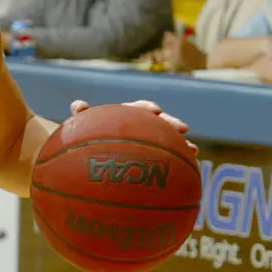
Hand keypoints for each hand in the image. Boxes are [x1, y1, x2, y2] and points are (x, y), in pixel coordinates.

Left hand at [70, 98, 198, 152]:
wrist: (88, 155)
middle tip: (183, 128)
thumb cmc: (84, 138)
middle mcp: (139, 126)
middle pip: (158, 123)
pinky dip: (179, 160)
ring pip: (166, 140)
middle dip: (171, 124)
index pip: (137, 109)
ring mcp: (146, 141)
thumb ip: (80, 117)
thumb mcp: (80, 128)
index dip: (147, 109)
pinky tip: (191, 166)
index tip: (156, 111)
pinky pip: (166, 158)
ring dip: (181, 144)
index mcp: (124, 116)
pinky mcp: (150, 157)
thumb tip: (78, 106)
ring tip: (193, 150)